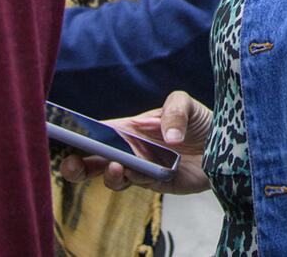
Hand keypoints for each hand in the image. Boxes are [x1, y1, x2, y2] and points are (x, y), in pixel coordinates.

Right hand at [57, 92, 214, 196]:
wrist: (229, 145)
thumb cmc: (202, 120)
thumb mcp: (185, 103)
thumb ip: (173, 111)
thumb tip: (162, 134)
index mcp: (129, 128)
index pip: (97, 133)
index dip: (76, 134)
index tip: (57, 135)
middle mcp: (131, 150)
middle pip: (95, 161)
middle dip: (77, 165)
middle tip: (69, 165)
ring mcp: (143, 168)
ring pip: (114, 176)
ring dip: (109, 174)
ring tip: (115, 166)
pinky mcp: (159, 183)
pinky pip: (141, 183)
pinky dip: (135, 179)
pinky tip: (133, 171)